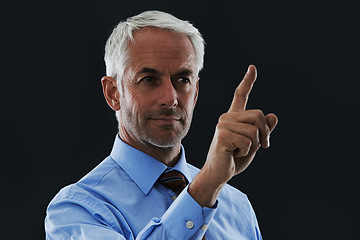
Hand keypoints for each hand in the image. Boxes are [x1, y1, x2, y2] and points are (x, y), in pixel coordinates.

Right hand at [189, 65, 277, 206]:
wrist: (219, 173)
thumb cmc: (234, 158)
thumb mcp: (254, 144)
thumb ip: (263, 130)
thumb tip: (273, 115)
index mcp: (234, 117)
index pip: (240, 95)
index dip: (247, 82)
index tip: (252, 68)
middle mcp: (227, 117)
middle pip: (259, 115)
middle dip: (265, 134)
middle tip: (261, 146)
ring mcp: (223, 125)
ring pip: (255, 130)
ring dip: (254, 145)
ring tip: (239, 151)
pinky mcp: (222, 135)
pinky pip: (248, 141)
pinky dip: (246, 151)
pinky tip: (233, 154)